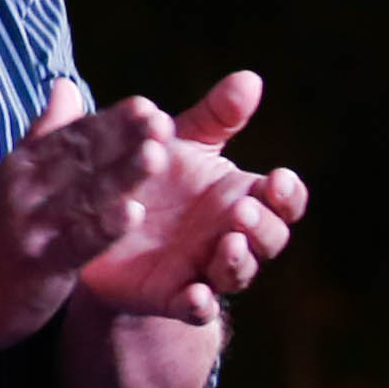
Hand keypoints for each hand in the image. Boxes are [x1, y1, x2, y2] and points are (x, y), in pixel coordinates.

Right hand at [0, 82, 173, 354]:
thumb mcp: (6, 178)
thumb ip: (42, 135)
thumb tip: (66, 85)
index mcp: (22, 167)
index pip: (72, 136)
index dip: (111, 121)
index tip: (148, 105)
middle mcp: (25, 190)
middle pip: (81, 159)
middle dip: (124, 139)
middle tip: (162, 120)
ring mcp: (31, 227)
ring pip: (83, 196)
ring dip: (121, 175)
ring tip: (156, 155)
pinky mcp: (38, 265)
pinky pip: (77, 243)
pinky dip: (104, 227)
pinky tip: (133, 213)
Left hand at [68, 72, 307, 327]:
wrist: (99, 222)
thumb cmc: (153, 176)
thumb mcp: (181, 140)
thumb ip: (215, 115)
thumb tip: (250, 78)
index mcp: (241, 195)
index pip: (284, 200)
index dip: (288, 193)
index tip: (278, 178)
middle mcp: (232, 236)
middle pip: (271, 239)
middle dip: (263, 226)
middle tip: (243, 208)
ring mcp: (206, 269)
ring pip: (238, 273)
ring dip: (238, 261)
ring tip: (228, 243)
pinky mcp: (173, 296)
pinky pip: (195, 309)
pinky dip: (199, 304)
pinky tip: (196, 295)